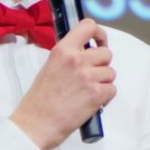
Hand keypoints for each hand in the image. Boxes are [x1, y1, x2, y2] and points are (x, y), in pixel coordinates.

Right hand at [11, 19, 112, 149]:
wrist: (37, 124)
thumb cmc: (39, 99)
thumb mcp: (50, 67)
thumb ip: (69, 57)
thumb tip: (86, 54)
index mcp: (63, 50)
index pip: (89, 26)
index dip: (99, 34)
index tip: (98, 43)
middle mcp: (77, 59)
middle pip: (106, 53)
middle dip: (102, 65)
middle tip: (90, 77)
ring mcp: (88, 76)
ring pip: (110, 73)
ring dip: (103, 82)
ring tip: (88, 92)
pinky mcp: (97, 94)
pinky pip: (112, 89)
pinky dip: (105, 97)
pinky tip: (92, 102)